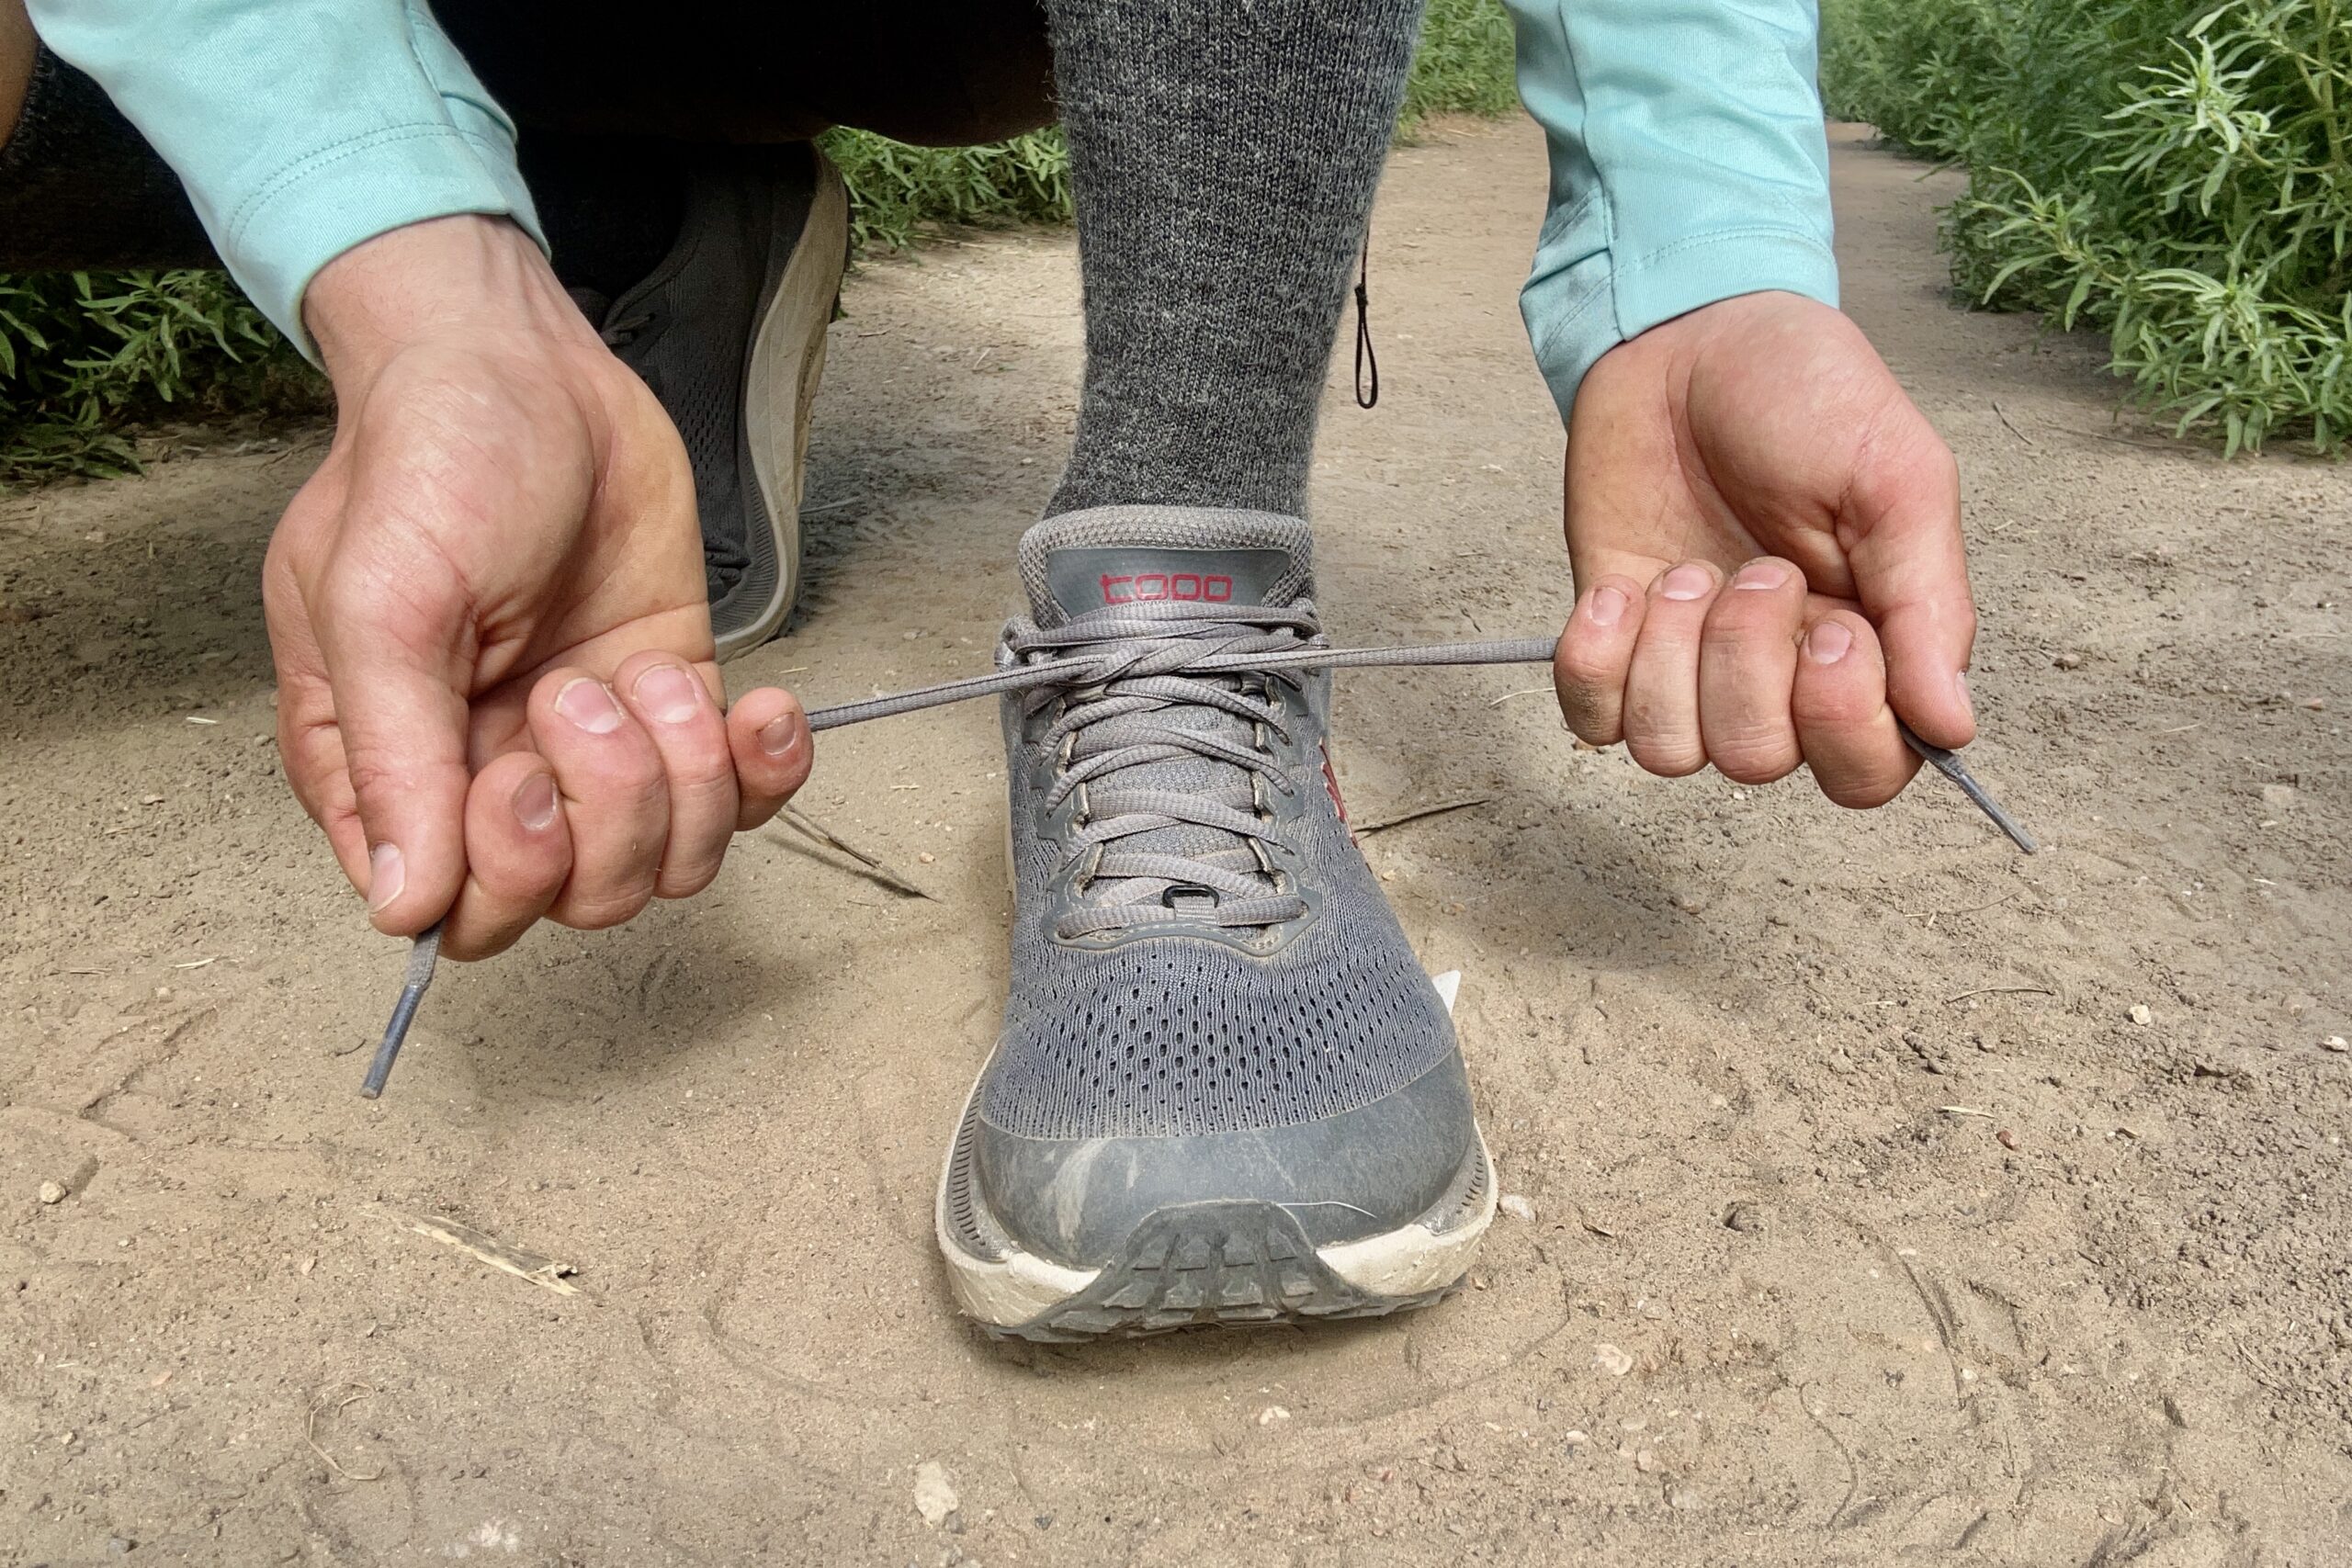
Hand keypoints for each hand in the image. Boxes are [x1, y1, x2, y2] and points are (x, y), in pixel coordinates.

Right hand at [263, 215, 811, 959]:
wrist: (523, 365)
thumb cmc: (429, 466)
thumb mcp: (379, 604)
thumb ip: (392, 761)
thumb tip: (408, 907)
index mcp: (392, 772)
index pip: (461, 914)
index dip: (511, 873)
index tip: (518, 775)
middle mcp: (493, 777)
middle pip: (579, 899)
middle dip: (610, 813)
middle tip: (580, 692)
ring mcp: (595, 747)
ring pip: (672, 862)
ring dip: (684, 779)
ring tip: (645, 674)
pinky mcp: (676, 704)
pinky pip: (743, 796)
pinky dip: (765, 770)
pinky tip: (759, 709)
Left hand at [1551, 291, 1975, 806]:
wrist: (1691, 336)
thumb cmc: (1810, 396)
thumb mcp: (1899, 480)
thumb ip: (1927, 606)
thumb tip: (1951, 727)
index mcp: (1869, 650)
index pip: (1867, 770)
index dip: (1845, 725)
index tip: (1837, 632)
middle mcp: (1777, 677)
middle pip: (1760, 761)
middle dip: (1747, 667)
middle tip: (1758, 568)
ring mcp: (1687, 665)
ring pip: (1672, 752)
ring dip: (1672, 657)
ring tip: (1686, 570)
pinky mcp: (1611, 643)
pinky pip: (1591, 719)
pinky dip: (1596, 661)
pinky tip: (1618, 592)